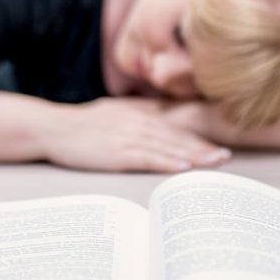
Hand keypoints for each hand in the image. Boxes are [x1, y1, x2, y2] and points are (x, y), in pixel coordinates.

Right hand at [42, 98, 231, 172]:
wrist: (53, 128)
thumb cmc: (82, 123)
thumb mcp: (115, 110)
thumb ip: (140, 112)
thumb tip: (164, 115)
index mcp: (139, 113)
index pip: (175, 127)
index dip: (198, 137)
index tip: (219, 145)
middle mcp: (138, 122)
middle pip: (177, 137)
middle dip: (203, 148)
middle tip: (226, 157)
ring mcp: (128, 137)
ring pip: (168, 147)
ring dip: (193, 156)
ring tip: (215, 163)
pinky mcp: (117, 152)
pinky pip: (147, 158)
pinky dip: (167, 163)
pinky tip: (183, 168)